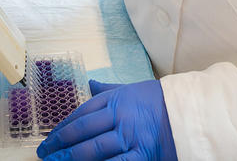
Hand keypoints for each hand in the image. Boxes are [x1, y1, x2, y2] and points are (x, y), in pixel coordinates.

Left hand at [37, 79, 178, 160]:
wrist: (192, 112)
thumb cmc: (160, 101)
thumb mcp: (132, 90)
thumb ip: (109, 90)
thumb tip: (91, 83)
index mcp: (115, 99)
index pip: (81, 113)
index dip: (62, 127)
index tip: (49, 138)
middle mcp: (120, 116)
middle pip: (82, 131)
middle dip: (60, 145)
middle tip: (45, 154)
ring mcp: (130, 136)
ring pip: (93, 149)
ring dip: (72, 158)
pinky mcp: (143, 154)